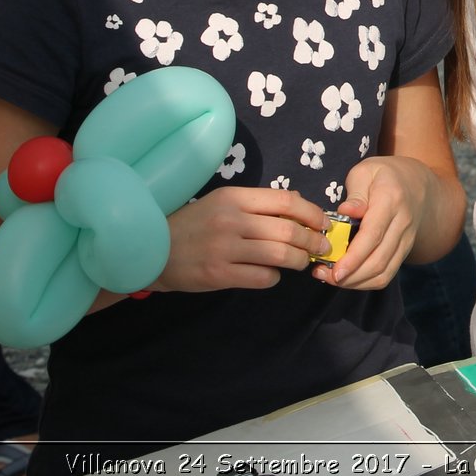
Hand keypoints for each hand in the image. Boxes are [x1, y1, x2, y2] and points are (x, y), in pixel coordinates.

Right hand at [157, 186, 329, 291]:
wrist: (152, 249)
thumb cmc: (194, 225)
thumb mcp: (223, 203)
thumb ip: (257, 204)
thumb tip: (299, 206)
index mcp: (234, 197)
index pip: (286, 201)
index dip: (312, 212)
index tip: (323, 222)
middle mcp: (231, 220)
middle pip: (288, 229)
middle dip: (312, 240)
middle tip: (321, 247)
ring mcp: (225, 248)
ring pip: (280, 254)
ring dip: (299, 260)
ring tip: (302, 261)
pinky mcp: (220, 274)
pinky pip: (263, 277)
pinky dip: (275, 277)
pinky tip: (271, 274)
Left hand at [313, 156, 433, 289]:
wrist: (419, 183)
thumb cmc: (384, 175)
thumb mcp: (366, 172)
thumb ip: (355, 193)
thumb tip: (345, 212)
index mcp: (391, 199)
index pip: (373, 234)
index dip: (354, 257)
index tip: (335, 271)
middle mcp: (403, 223)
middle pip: (378, 259)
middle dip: (351, 275)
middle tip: (325, 276)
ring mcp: (406, 240)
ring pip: (384, 272)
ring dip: (357, 282)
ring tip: (332, 278)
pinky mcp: (404, 251)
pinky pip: (387, 274)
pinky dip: (366, 282)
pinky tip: (348, 277)